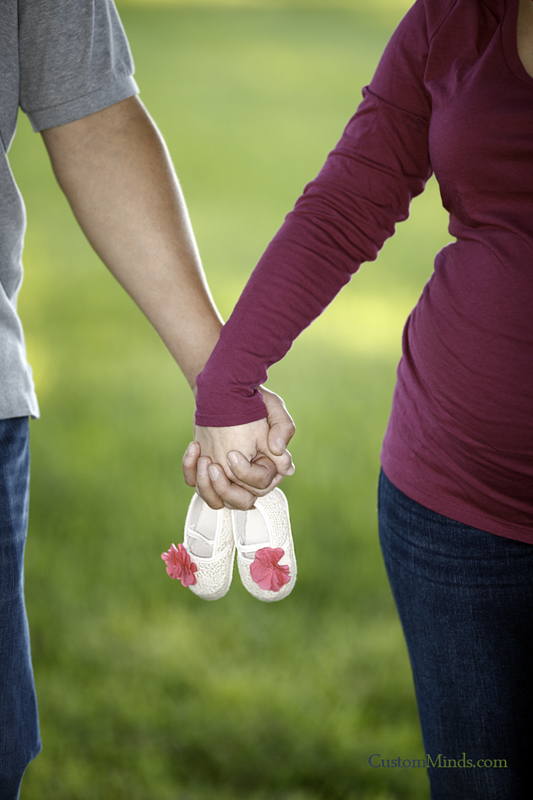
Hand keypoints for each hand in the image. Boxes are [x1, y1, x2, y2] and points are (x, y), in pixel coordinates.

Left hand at [182, 387, 294, 509]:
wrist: (226, 390)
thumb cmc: (254, 400)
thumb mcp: (274, 408)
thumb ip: (283, 429)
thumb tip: (281, 454)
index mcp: (268, 467)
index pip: (260, 486)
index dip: (246, 474)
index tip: (233, 454)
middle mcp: (248, 477)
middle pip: (240, 502)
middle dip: (223, 488)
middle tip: (213, 466)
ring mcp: (227, 476)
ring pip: (215, 500)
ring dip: (205, 485)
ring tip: (203, 460)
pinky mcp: (207, 470)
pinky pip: (194, 483)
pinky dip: (190, 470)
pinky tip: (194, 448)